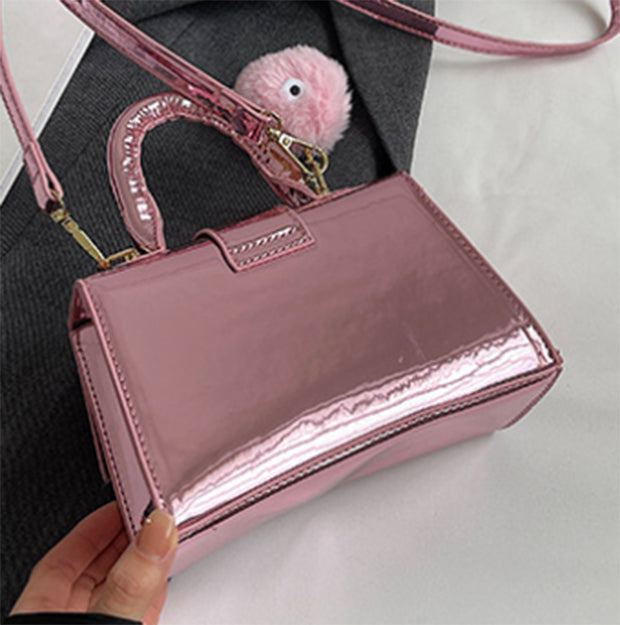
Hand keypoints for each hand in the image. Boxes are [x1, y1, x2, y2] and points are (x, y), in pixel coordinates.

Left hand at [10, 502, 177, 624]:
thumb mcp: (101, 621)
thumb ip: (129, 581)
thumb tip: (156, 530)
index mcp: (41, 612)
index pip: (66, 554)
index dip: (99, 523)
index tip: (129, 501)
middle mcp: (65, 620)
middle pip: (94, 569)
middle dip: (126, 538)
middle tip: (154, 515)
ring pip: (116, 589)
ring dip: (141, 562)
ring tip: (164, 538)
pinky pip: (134, 610)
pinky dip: (150, 591)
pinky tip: (163, 578)